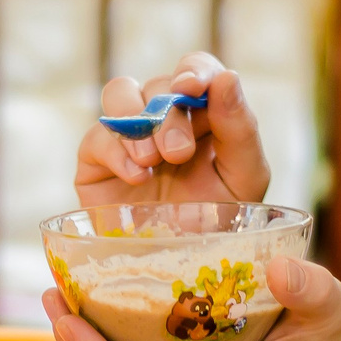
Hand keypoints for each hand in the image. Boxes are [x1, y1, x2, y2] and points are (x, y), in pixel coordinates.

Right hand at [75, 52, 270, 209]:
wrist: (180, 272)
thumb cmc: (218, 224)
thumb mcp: (244, 178)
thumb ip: (240, 128)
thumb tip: (226, 77)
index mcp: (205, 115)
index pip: (195, 69)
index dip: (193, 70)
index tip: (192, 87)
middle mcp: (165, 119)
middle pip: (160, 85)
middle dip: (170, 116)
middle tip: (178, 154)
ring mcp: (128, 137)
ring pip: (119, 92)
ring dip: (137, 120)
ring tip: (153, 161)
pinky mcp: (95, 162)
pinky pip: (96, 136)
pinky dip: (115, 151)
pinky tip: (136, 177)